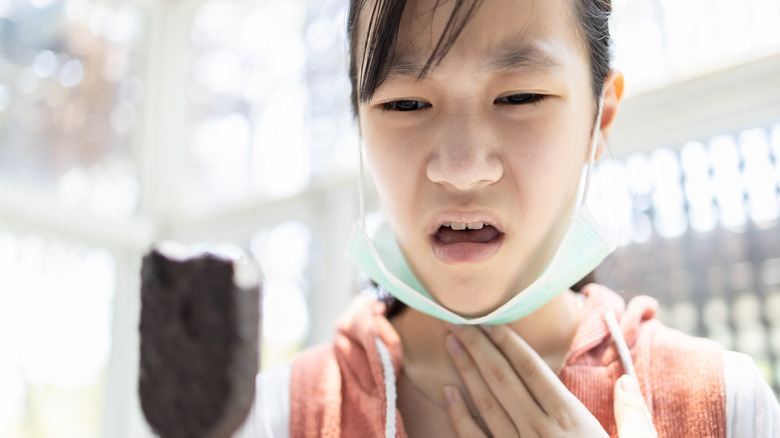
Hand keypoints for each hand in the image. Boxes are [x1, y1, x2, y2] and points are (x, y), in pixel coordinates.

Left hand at [444, 324, 655, 436]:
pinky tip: (448, 394)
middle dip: (478, 348)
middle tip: (458, 321)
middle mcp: (541, 433)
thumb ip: (633, 415)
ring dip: (466, 373)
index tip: (489, 321)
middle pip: (502, 380)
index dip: (508, 343)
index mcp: (572, 422)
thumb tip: (627, 379)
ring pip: (486, 405)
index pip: (532, 370)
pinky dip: (459, 417)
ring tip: (451, 345)